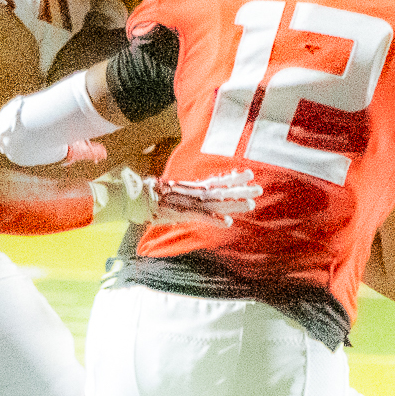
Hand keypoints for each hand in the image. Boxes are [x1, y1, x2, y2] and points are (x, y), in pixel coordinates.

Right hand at [122, 167, 260, 227]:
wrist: (135, 197)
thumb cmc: (155, 195)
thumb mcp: (178, 190)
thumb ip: (193, 191)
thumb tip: (204, 189)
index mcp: (194, 187)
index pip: (217, 180)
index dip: (233, 177)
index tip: (249, 173)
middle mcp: (195, 193)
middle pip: (222, 190)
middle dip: (241, 189)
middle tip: (259, 188)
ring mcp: (189, 202)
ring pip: (216, 202)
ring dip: (234, 203)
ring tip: (251, 204)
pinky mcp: (182, 213)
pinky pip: (200, 216)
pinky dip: (214, 219)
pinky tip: (227, 222)